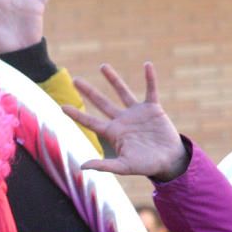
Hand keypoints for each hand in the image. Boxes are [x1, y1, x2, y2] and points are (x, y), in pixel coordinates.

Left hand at [63, 62, 188, 180]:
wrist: (169, 161)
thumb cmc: (146, 166)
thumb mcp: (123, 167)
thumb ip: (104, 165)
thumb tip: (82, 166)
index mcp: (113, 133)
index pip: (90, 122)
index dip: (77, 115)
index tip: (62, 107)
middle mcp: (122, 120)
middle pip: (101, 103)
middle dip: (89, 92)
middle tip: (75, 79)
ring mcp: (136, 112)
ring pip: (122, 91)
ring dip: (113, 79)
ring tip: (102, 66)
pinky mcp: (153, 108)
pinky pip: (151, 90)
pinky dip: (150, 78)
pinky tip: (147, 65)